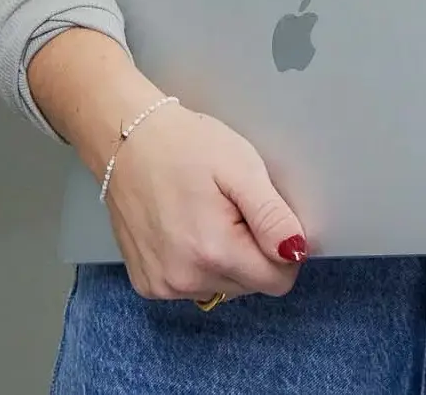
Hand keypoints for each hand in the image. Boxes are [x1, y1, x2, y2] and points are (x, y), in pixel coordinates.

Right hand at [102, 101, 309, 303]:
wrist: (128, 140)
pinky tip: (185, 226)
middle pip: (250, 285)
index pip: (278, 280)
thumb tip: (297, 251)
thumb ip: (271, 215)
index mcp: (214, 251)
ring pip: (223, 287)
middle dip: (251, 250)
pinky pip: (193, 285)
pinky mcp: (147, 284)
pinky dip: (198, 262)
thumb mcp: (240, 168)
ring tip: (206, 212)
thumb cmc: (185, 146)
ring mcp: (163, 286)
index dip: (282, 248)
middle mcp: (186, 280)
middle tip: (231, 207)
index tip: (266, 216)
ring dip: (225, 258)